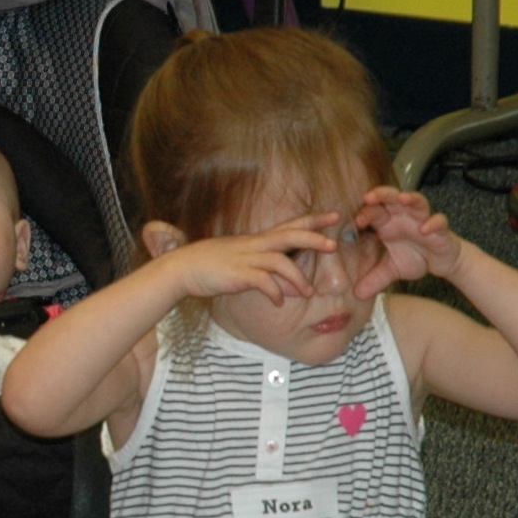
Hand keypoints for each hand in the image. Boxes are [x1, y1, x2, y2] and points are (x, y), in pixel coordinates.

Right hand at [153, 214, 340, 306]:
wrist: (181, 268)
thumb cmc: (211, 267)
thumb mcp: (242, 266)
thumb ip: (269, 274)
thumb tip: (293, 287)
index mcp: (257, 240)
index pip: (290, 225)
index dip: (313, 220)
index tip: (335, 215)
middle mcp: (254, 245)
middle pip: (290, 236)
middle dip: (314, 239)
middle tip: (333, 246)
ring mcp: (246, 258)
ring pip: (281, 261)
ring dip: (298, 278)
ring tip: (308, 293)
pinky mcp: (238, 274)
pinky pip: (263, 281)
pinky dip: (276, 292)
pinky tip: (280, 302)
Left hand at [354, 186, 463, 295]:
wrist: (443, 262)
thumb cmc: (416, 258)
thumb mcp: (392, 271)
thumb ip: (374, 279)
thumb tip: (357, 295)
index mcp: (388, 223)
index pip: (374, 211)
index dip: (365, 213)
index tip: (356, 221)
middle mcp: (404, 217)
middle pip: (392, 199)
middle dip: (382, 195)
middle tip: (370, 197)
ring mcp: (423, 220)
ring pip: (417, 201)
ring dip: (410, 198)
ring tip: (401, 199)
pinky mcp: (440, 229)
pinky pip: (439, 221)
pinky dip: (433, 223)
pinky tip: (425, 229)